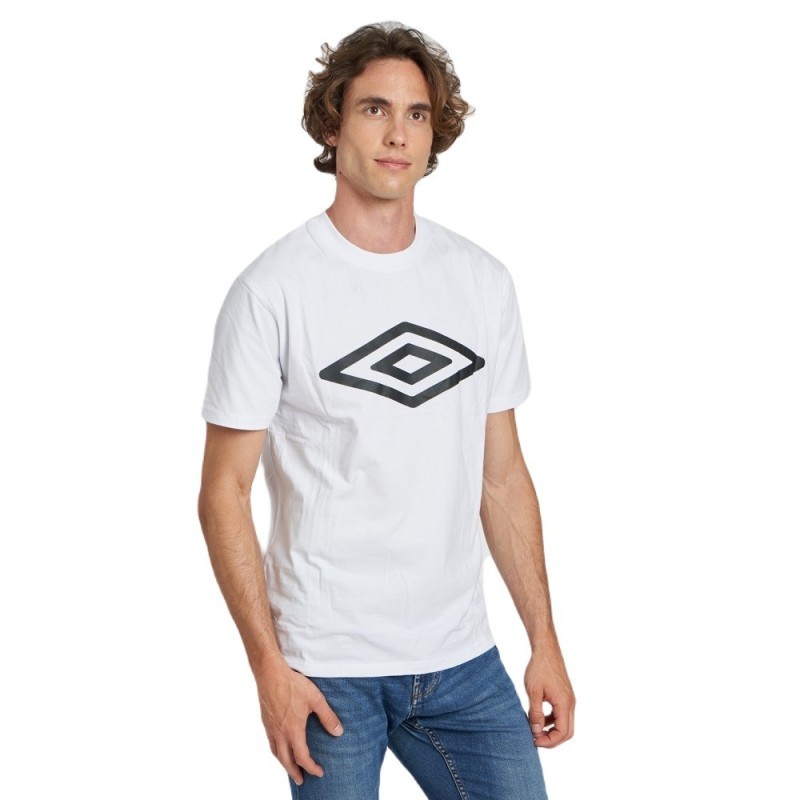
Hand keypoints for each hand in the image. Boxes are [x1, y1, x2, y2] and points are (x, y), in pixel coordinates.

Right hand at [254, 660, 344, 785]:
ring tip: (290, 767)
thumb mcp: (315, 699)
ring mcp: (270, 728)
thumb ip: (327, 717)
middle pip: (286, 761)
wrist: (270, 674)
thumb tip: (338, 732)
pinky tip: (280, 747)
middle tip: (301, 780)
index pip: (302, 757)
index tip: (319, 772)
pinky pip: (271, 743)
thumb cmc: (293, 685)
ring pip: (276, 753)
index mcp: (293, 731)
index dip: (311, 767)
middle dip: (294, 773)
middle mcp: (280, 733)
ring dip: (284, 764)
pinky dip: (277, 751)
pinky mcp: (266, 721)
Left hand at [524, 635, 574, 747]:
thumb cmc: (539, 668)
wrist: (546, 649)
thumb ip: (536, 713)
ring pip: (565, 723)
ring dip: (552, 730)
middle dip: (552, 739)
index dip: (549, 741)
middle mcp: (570, 703)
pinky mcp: (565, 695)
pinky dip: (552, 720)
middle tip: (536, 739)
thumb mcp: (533, 692)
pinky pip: (562, 714)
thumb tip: (536, 731)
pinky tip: (540, 718)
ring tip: (535, 730)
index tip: (534, 740)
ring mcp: (569, 699)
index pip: (562, 733)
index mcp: (564, 704)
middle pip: (567, 732)